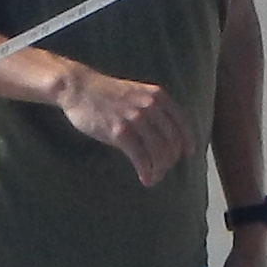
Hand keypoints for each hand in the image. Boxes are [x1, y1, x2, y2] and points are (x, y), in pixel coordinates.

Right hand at [53, 64, 195, 185]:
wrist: (80, 88)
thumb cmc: (107, 94)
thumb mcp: (137, 93)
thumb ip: (153, 108)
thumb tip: (166, 134)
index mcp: (157, 96)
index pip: (182, 123)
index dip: (186, 142)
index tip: (186, 155)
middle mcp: (150, 106)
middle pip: (172, 141)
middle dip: (170, 160)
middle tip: (163, 169)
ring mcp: (135, 118)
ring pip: (158, 151)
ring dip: (159, 169)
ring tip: (154, 177)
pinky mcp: (119, 131)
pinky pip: (140, 157)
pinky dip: (146, 171)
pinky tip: (146, 179)